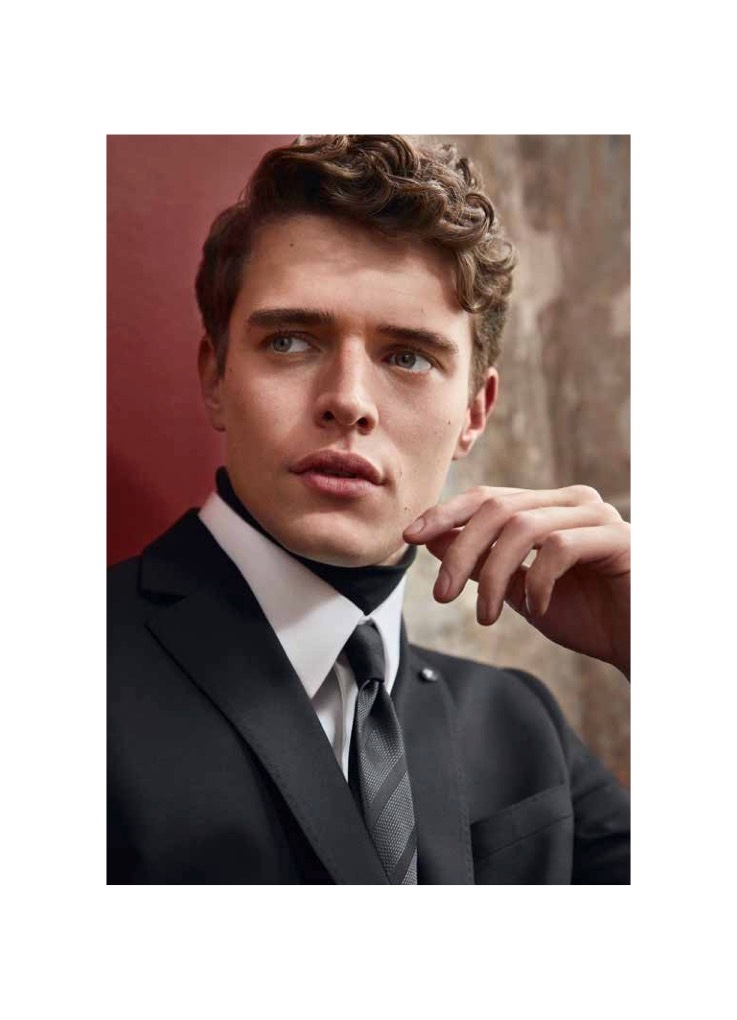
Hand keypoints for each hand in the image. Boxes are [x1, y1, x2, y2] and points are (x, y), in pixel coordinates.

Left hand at [403, 485, 629, 678]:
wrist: (639, 644)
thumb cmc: (585, 615)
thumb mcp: (520, 589)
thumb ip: (483, 562)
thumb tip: (432, 538)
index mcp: (547, 507)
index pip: (486, 497)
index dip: (445, 513)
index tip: (410, 537)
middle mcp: (570, 501)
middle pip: (496, 508)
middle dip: (460, 551)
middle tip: (443, 596)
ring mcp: (596, 514)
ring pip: (522, 527)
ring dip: (494, 576)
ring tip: (486, 616)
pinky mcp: (616, 537)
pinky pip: (559, 549)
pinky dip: (537, 582)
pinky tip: (536, 609)